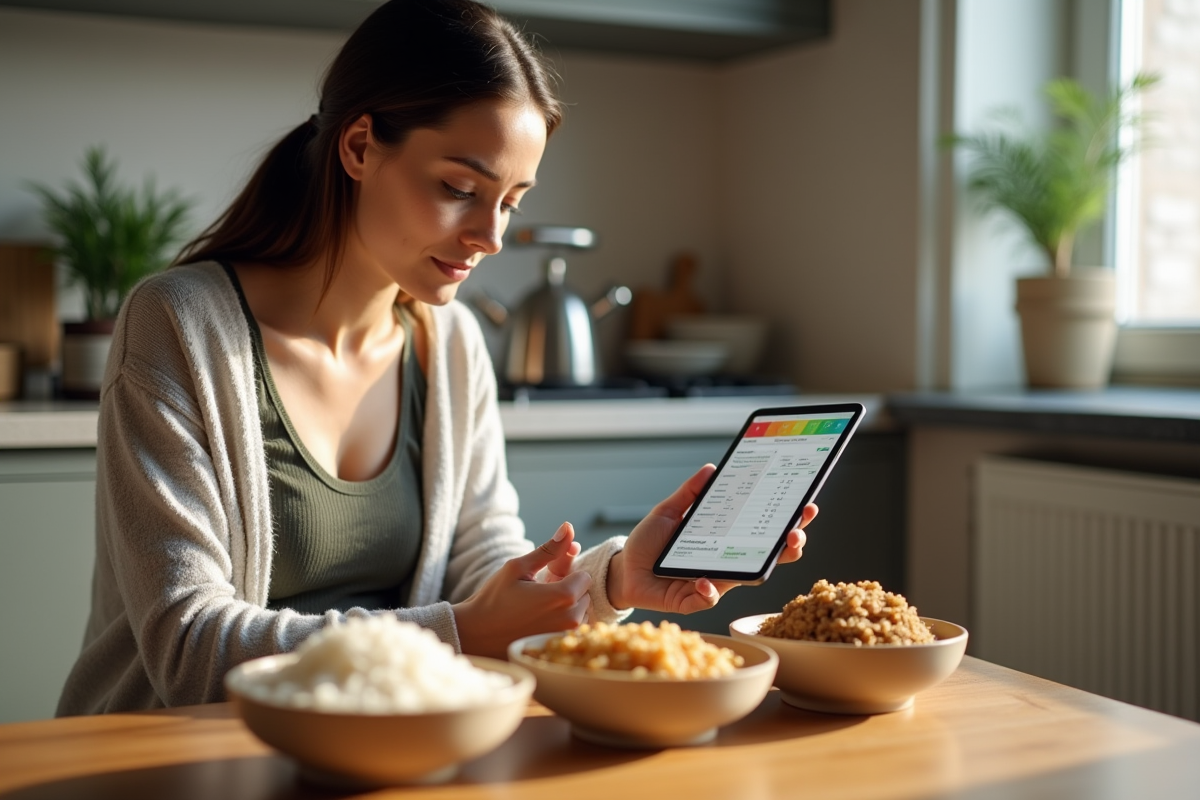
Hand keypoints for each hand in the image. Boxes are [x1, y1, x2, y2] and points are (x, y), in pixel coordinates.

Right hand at [453, 522, 590, 658]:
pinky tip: (538, 620)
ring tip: (538, 606)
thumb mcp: (518, 567)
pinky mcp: (559, 648)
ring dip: (566, 607)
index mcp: (564, 596)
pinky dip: (561, 623)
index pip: (585, 576)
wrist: (476, 634)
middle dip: (568, 590)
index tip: (547, 577)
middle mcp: (571, 619)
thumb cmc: (495, 598)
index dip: (567, 574)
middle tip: (541, 591)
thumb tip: (568, 527)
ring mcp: (566, 637)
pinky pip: (572, 630)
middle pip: (584, 595)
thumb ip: (549, 549)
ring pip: (580, 612)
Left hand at [606, 464, 816, 613]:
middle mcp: (725, 563)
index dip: (786, 522)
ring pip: (745, 579)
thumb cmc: (649, 542)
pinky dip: (707, 592)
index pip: (762, 531)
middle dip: (789, 546)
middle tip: (799, 532)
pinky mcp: (692, 601)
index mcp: (724, 540)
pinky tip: (703, 581)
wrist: (623, 570)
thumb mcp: (668, 511)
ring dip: (762, 568)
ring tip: (774, 553)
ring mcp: (712, 583)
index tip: (805, 506)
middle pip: (767, 557)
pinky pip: (707, 600)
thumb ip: (689, 493)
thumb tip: (711, 468)